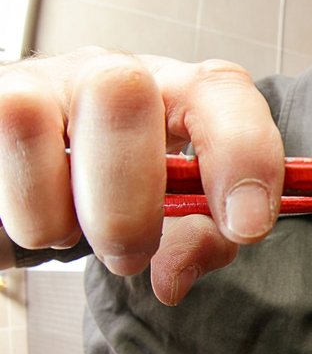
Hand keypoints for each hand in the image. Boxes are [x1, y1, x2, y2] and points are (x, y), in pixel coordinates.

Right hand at [0, 48, 284, 303]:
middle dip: (127, 202)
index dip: (242, 157)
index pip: (222, 94)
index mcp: (180, 93)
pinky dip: (9, 218)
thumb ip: (200, 242)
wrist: (61, 172)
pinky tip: (25, 221)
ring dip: (48, 211)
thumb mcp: (188, 220)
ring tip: (64, 233)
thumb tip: (170, 279)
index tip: (245, 228)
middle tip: (129, 255)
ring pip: (24, 116)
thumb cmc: (138, 192)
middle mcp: (108, 74)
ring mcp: (35, 84)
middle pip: (118, 92)